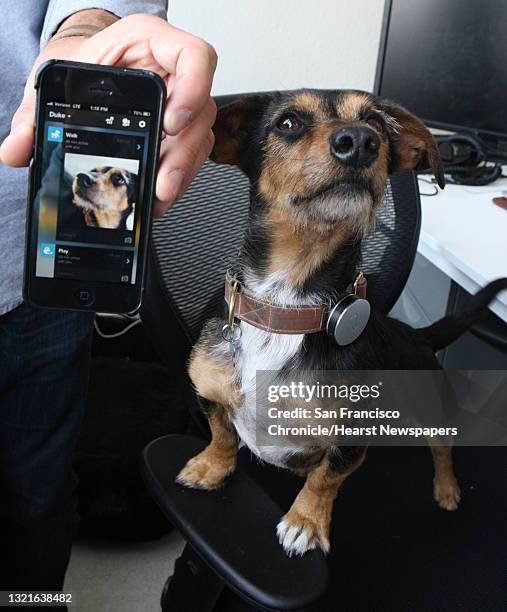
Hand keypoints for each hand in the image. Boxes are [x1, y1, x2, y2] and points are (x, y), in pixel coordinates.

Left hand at [0, 13, 216, 216]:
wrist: (83, 76)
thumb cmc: (80, 65)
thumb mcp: (55, 80)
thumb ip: (34, 115)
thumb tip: (15, 149)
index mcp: (147, 43)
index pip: (194, 56)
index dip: (194, 88)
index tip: (172, 122)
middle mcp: (172, 72)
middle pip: (201, 110)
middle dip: (182, 153)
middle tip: (162, 181)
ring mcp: (180, 103)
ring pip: (199, 138)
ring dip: (182, 172)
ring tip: (158, 195)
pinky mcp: (178, 131)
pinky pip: (189, 154)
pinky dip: (177, 177)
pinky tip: (157, 195)